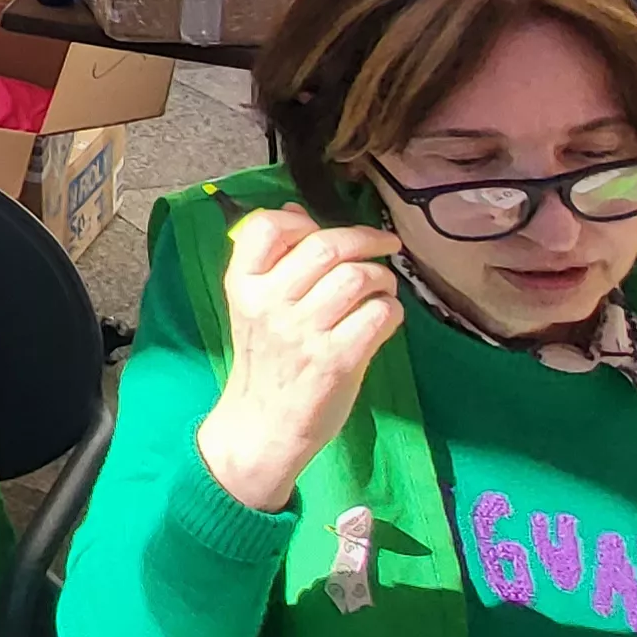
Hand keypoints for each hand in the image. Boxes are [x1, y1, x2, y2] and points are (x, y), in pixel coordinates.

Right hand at [194, 205, 406, 513]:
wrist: (263, 425)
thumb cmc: (264, 360)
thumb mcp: (254, 306)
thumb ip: (274, 260)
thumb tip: (297, 211)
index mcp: (243, 284)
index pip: (266, 227)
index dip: (303, 221)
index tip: (323, 231)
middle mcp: (271, 303)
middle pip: (327, 246)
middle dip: (366, 239)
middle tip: (384, 245)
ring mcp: (304, 332)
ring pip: (359, 277)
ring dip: (382, 278)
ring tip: (381, 290)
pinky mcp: (338, 360)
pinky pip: (380, 315)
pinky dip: (392, 311)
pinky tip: (383, 318)